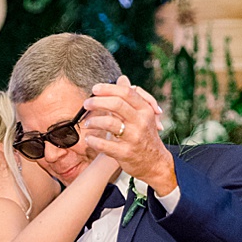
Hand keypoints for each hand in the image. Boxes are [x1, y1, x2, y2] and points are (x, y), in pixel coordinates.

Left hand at [80, 76, 176, 195]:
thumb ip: (131, 97)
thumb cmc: (145, 136)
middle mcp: (140, 122)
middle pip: (116, 104)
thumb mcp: (143, 115)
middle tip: (86, 104)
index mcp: (145, 110)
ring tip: (87, 123)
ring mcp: (133, 138)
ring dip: (94, 121)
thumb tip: (122, 78)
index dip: (108, 88)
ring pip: (109, 123)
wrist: (155, 163)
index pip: (126, 92)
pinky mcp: (125, 153)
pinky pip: (104, 145)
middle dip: (97, 102)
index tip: (94, 89)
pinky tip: (89, 139)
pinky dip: (93, 141)